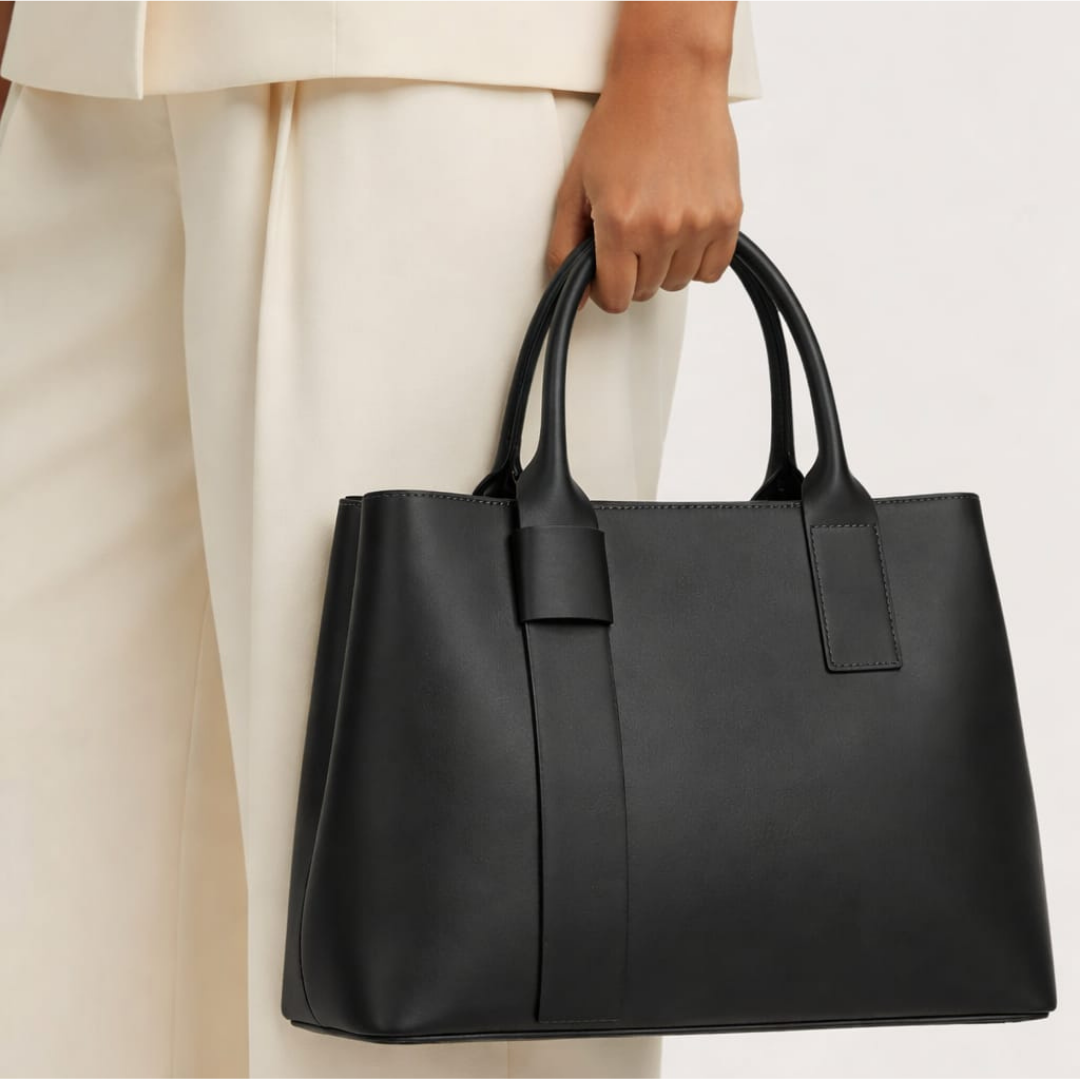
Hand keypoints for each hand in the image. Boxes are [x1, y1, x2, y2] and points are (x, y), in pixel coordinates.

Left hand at [546, 9, 742, 311]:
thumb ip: (565, 248)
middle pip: (647, 292)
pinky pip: (713, 270)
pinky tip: (683, 229)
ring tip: (657, 222)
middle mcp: (662, 228)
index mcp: (621, 223)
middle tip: (631, 231)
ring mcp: (700, 223)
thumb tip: (575, 298)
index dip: (607, 287)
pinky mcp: (729, 215)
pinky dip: (698, 259)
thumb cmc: (621, 126)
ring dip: (665, 264)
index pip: (616, 298)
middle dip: (634, 270)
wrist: (669, 79)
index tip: (607, 269)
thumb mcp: (574, 187)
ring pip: (678, 283)